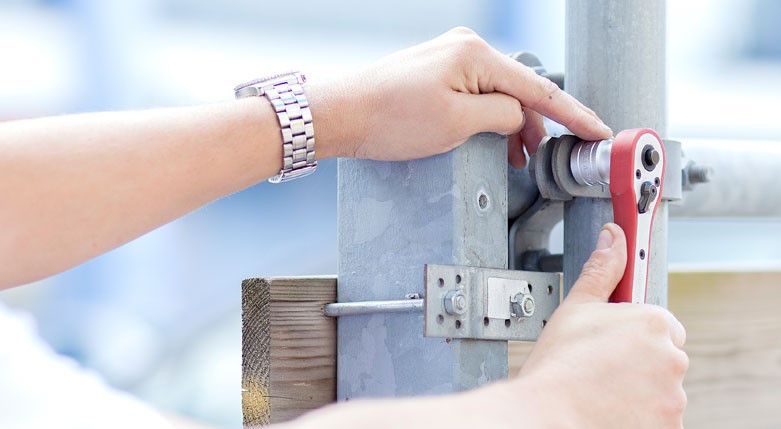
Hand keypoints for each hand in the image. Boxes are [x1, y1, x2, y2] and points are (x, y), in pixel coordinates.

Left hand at [310, 27, 611, 166]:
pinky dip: (489, 118)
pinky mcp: (438, 71)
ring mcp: (451, 57)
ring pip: (499, 95)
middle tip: (545, 161)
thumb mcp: (456, 123)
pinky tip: (493, 140)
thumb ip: (501, 117)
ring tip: (516, 160)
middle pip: (520, 91)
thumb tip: (520, 118)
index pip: (538, 88)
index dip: (573, 114)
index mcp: (476, 54)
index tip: (599, 131)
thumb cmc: (390, 119)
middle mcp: (466, 47)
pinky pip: (477, 94)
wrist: (341, 115)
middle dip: (535, 127)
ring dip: (511, 126)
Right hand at [514, 223, 688, 427]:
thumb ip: (602, 270)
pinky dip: (642, 415)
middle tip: (601, 366)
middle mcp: (672, 359)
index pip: (660, 323)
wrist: (547, 414)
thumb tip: (614, 237)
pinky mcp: (668, 427)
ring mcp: (673, 397)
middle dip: (638, 361)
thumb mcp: (576, 307)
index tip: (610, 343)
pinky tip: (610, 408)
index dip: (632, 332)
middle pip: (662, 356)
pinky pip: (660, 416)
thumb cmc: (559, 364)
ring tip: (601, 389)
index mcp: (654, 322)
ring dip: (641, 389)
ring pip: (661, 388)